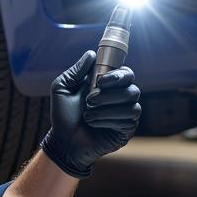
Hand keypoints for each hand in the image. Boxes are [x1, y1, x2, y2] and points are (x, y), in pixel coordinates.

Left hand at [41, 50, 141, 177]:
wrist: (63, 141)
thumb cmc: (63, 115)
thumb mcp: (62, 88)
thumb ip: (76, 70)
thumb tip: (91, 54)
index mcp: (110, 86)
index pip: (126, 74)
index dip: (118, 75)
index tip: (100, 81)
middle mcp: (121, 98)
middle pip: (133, 89)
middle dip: (110, 94)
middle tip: (90, 99)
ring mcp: (126, 115)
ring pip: (131, 106)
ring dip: (106, 109)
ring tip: (88, 115)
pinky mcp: (126, 130)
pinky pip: (128, 121)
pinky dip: (108, 121)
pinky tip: (94, 124)